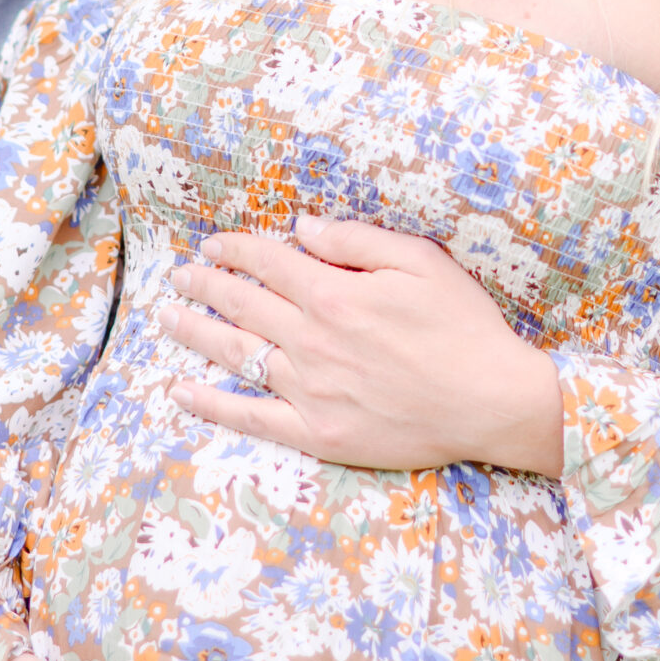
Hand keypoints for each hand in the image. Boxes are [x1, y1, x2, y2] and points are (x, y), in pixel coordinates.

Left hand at [156, 214, 563, 474]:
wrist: (494, 402)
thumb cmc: (464, 326)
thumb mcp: (420, 262)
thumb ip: (355, 240)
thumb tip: (301, 226)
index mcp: (335, 294)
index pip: (268, 262)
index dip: (235, 247)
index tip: (212, 242)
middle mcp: (313, 340)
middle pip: (242, 304)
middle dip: (204, 284)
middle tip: (179, 274)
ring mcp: (310, 391)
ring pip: (236, 353)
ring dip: (194, 331)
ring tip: (165, 317)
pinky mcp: (317, 434)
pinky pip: (250, 417)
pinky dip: (210, 403)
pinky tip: (180, 390)